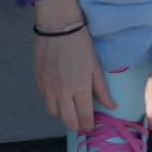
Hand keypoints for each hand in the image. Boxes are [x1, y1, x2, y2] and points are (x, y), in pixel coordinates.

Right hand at [33, 0, 113, 131]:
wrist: (57, 26)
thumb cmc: (81, 44)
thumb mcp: (95, 67)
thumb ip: (103, 90)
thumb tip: (112, 108)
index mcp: (79, 90)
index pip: (84, 120)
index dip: (90, 125)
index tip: (92, 123)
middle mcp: (61, 93)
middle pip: (68, 122)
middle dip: (77, 124)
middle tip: (82, 117)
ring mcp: (47, 87)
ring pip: (54, 112)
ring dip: (63, 112)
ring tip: (69, 103)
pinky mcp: (38, 79)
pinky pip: (45, 98)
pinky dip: (53, 99)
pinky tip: (59, 89)